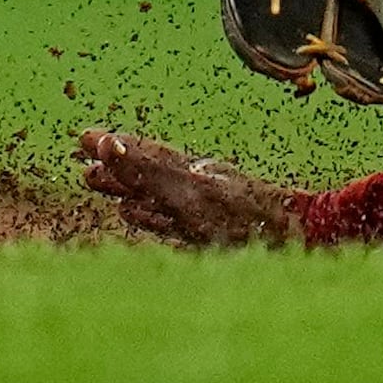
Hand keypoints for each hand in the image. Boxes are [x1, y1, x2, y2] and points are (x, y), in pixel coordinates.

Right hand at [79, 127, 305, 247]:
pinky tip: (133, 215)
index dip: (115, 148)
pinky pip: (164, 219)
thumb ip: (148, 172)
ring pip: (152, 196)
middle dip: (114, 169)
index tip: (85, 138)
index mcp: (188, 173)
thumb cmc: (246, 221)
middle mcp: (193, 187)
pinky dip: (143, 213)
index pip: (143, 155)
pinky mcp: (208, 236)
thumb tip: (108, 143)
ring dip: (124, 189)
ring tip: (96, 182)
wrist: (300, 243)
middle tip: (82, 165)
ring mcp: (201, 211)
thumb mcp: (190, 195)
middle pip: (144, 174)